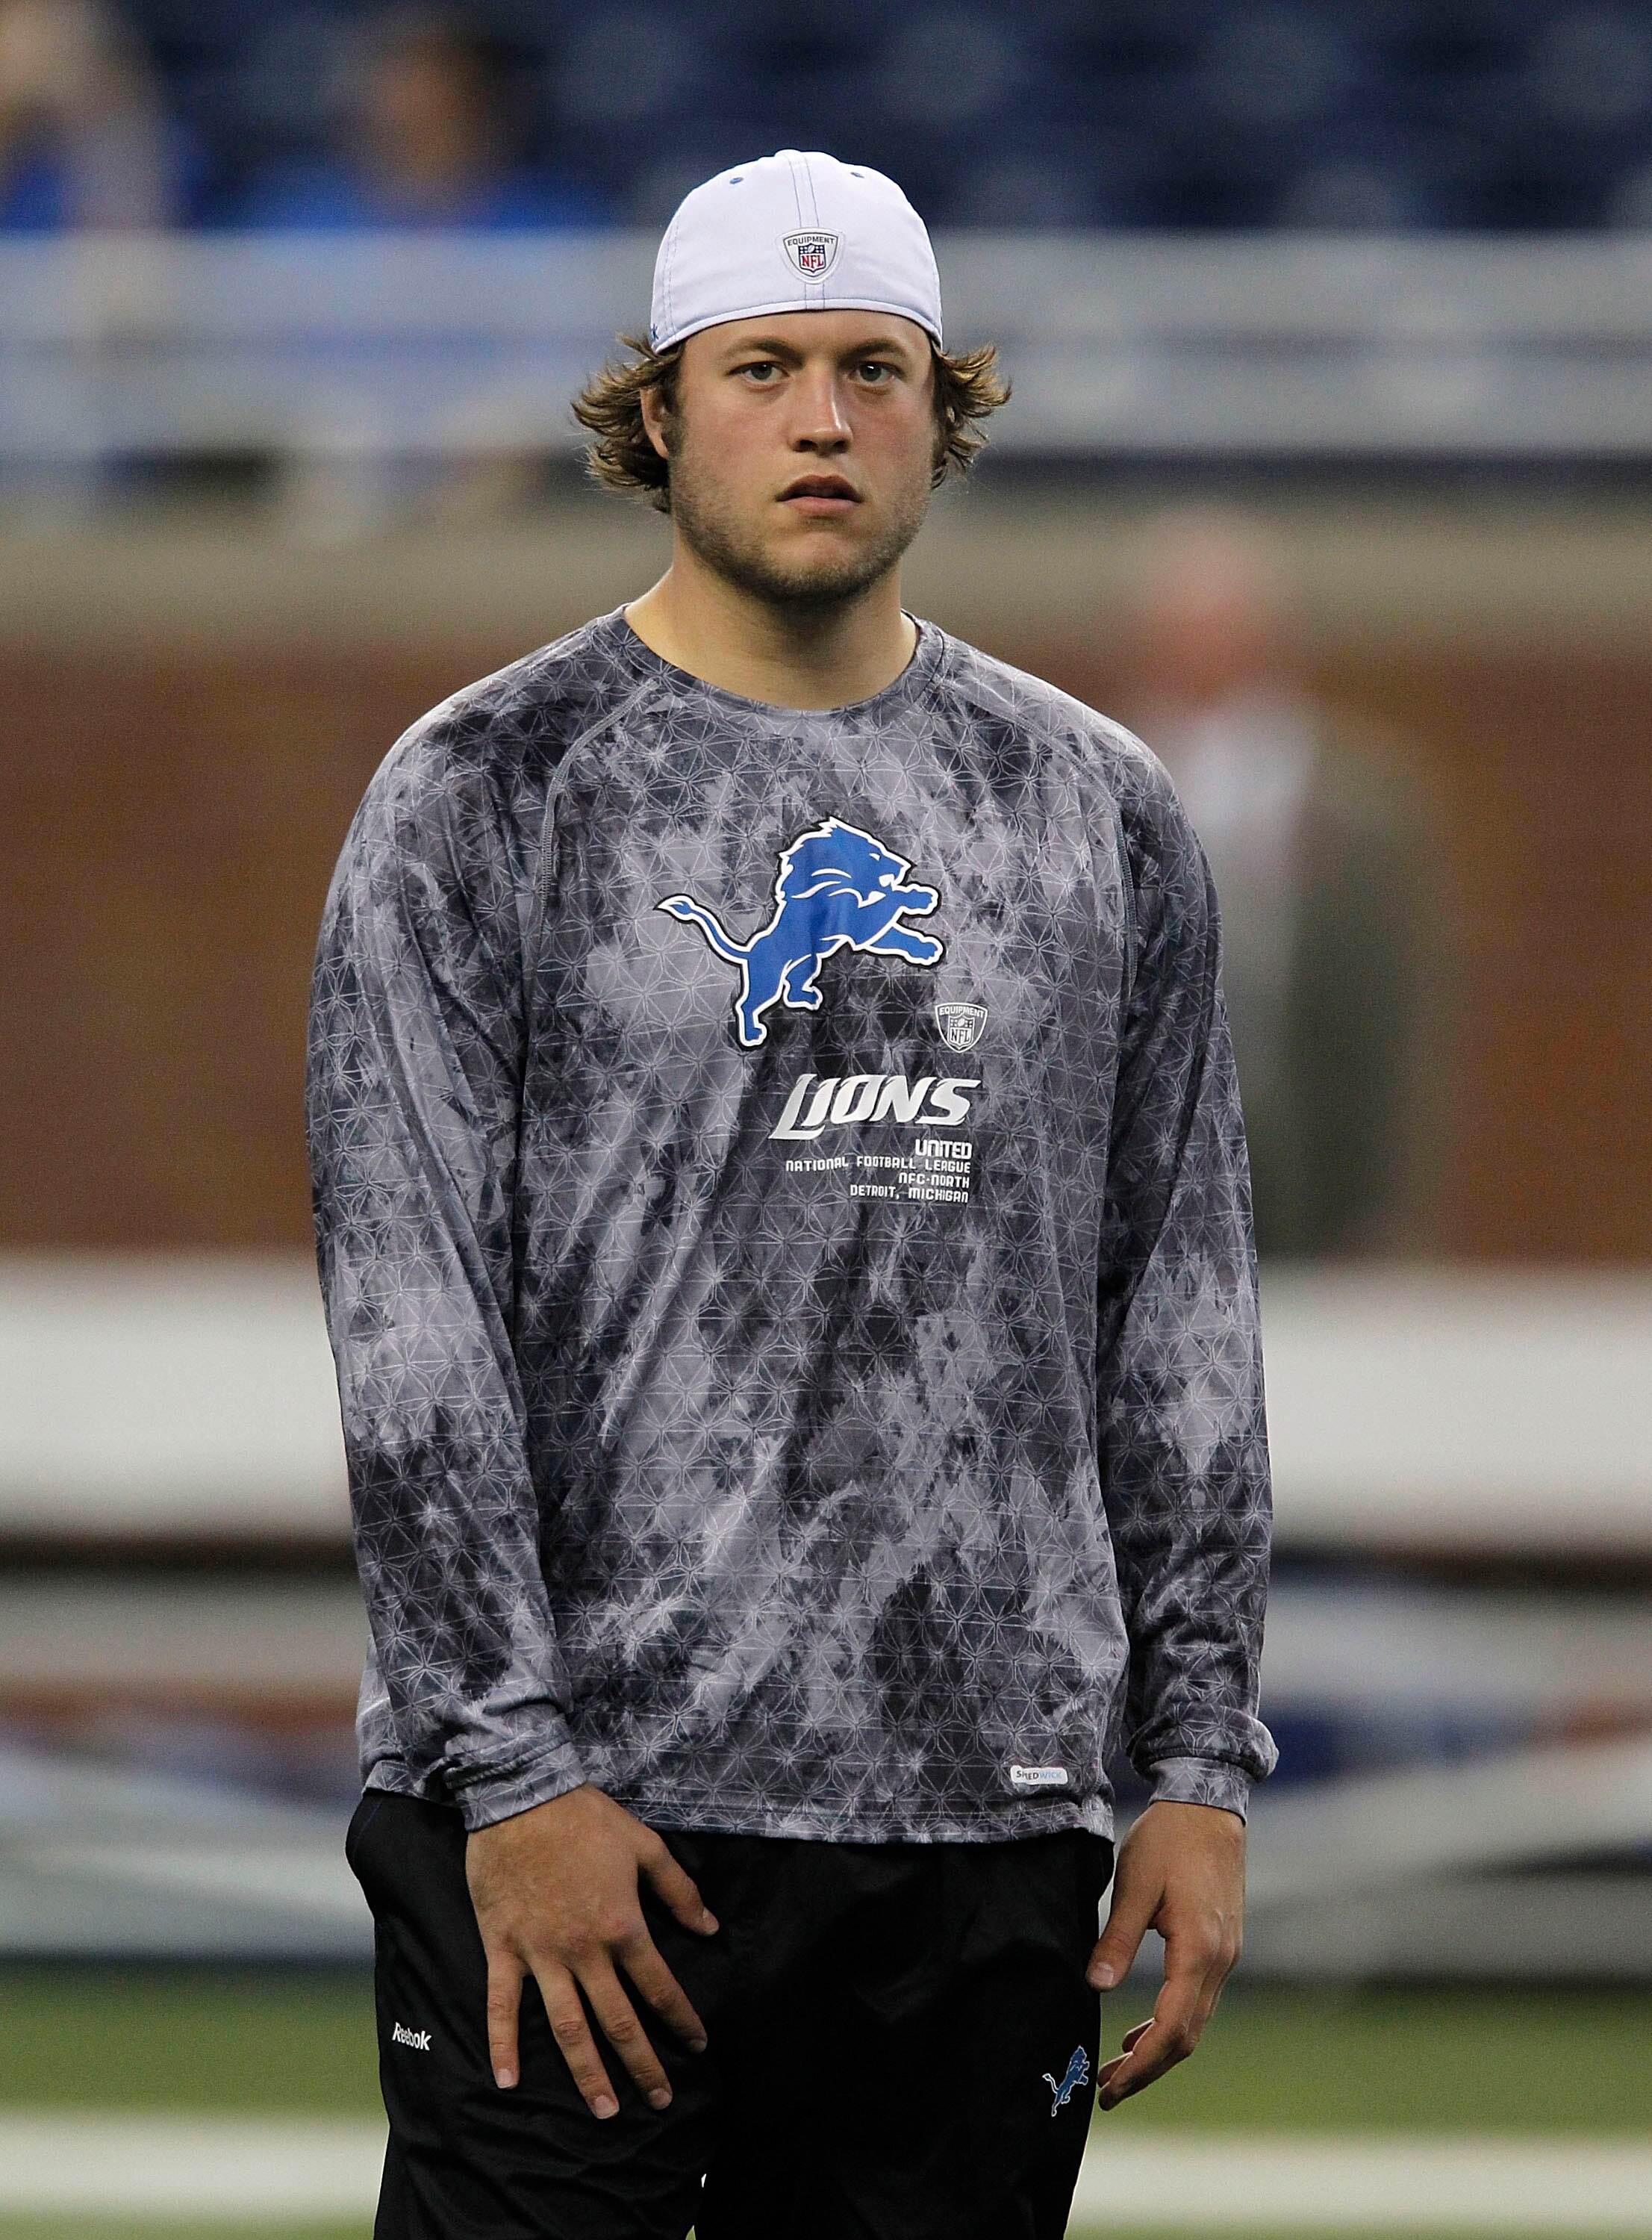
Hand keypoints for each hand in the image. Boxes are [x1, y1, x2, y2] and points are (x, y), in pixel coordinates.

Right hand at [465, 1784, 717, 2119]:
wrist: (522, 1796)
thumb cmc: (585, 1817)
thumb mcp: (645, 1844)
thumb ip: (679, 1890)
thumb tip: (710, 1928)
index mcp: (623, 1926)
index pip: (660, 1986)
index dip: (682, 2019)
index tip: (699, 2045)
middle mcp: (585, 1951)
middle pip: (619, 2021)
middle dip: (643, 2065)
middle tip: (660, 2101)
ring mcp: (541, 1955)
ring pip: (568, 2027)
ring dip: (587, 2073)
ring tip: (605, 2111)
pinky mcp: (503, 1949)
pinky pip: (502, 2005)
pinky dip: (502, 2044)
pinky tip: (507, 2081)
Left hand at [1085, 1799, 1244, 2110]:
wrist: (1208, 1805)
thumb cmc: (1169, 1839)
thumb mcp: (1135, 1884)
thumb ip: (1117, 1938)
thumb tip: (1095, 1985)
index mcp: (1198, 1949)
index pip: (1172, 2029)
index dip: (1142, 2065)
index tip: (1110, 2087)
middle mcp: (1220, 1960)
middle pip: (1187, 2037)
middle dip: (1148, 2068)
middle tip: (1106, 2089)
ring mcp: (1225, 1954)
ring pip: (1194, 2022)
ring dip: (1158, 2049)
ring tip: (1117, 2065)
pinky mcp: (1221, 1945)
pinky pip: (1197, 2000)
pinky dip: (1171, 2023)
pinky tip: (1142, 2030)